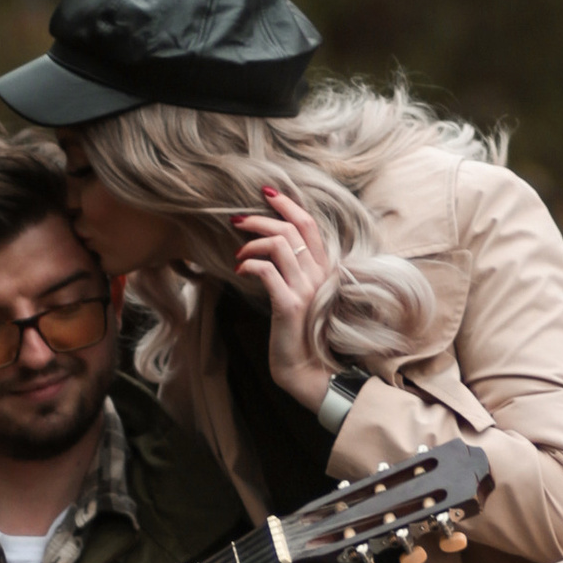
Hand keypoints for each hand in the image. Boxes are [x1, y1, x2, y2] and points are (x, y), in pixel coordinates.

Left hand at [231, 183, 335, 412]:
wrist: (308, 371)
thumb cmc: (300, 333)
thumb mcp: (302, 295)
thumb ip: (296, 270)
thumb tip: (271, 246)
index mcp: (324, 269)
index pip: (309, 224)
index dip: (288, 204)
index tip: (267, 192)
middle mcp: (319, 275)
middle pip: (290, 229)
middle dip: (260, 218)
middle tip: (237, 219)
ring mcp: (306, 289)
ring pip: (278, 244)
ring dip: (251, 242)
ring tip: (238, 254)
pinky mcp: (289, 305)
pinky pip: (266, 271)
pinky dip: (249, 265)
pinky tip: (240, 271)